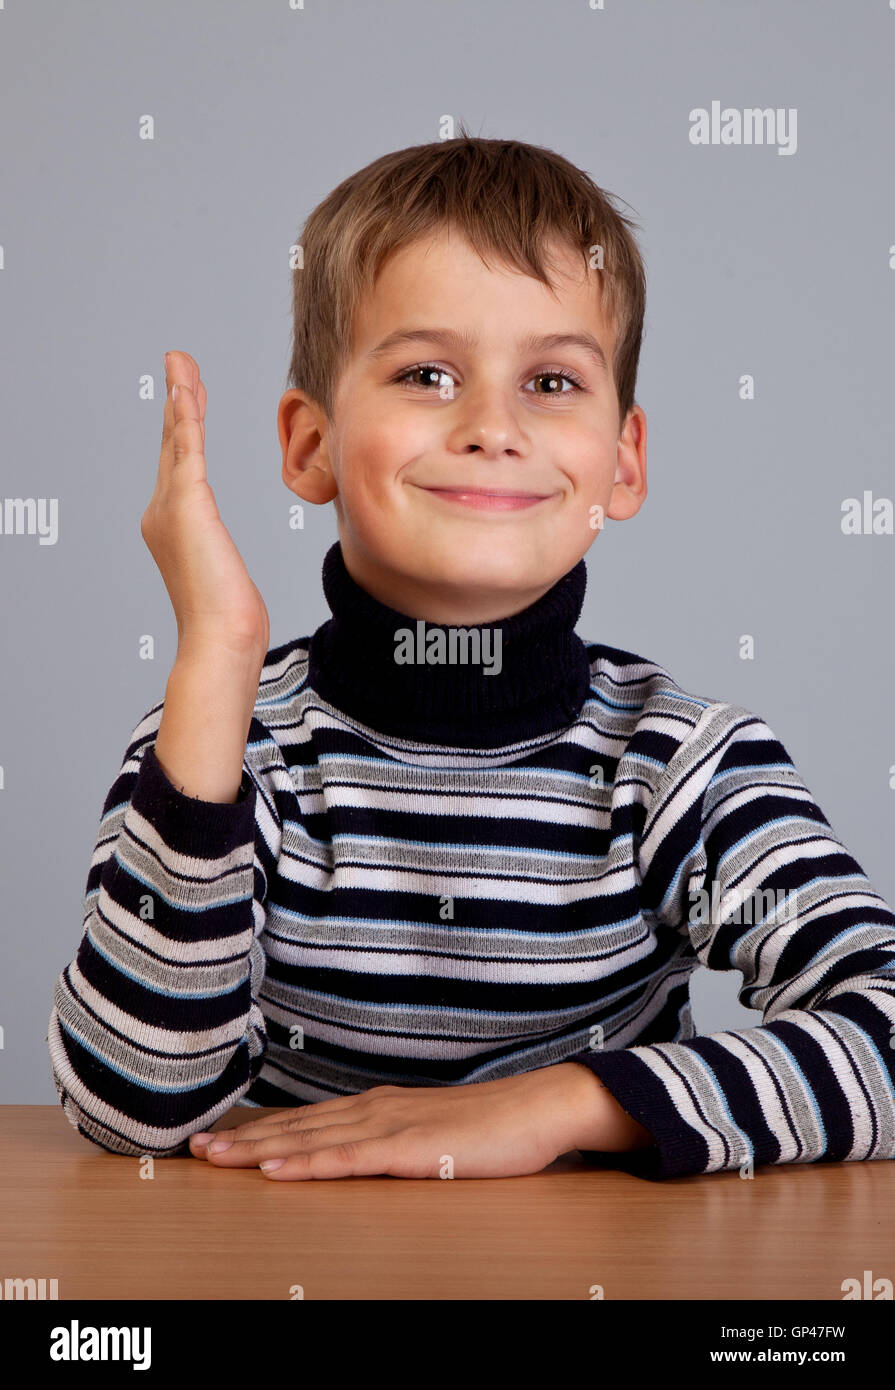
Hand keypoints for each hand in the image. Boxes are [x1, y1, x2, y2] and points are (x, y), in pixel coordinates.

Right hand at [141, 350, 269, 660]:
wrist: (219, 638)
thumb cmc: (228, 620)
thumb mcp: (227, 580)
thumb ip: (224, 561)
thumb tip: (232, 575)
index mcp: (173, 527)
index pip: (181, 465)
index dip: (185, 428)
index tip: (192, 399)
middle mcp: (163, 513)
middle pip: (173, 444)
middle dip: (178, 401)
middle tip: (180, 365)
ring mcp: (170, 507)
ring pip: (176, 438)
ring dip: (180, 396)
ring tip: (180, 362)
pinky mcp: (187, 503)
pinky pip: (187, 447)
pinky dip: (187, 414)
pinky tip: (187, 389)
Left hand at [188, 1065, 608, 1180]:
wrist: (539, 1108)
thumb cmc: (492, 1126)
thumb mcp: (431, 1134)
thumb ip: (395, 1140)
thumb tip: (364, 1153)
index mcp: (378, 1106)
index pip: (306, 1120)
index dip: (259, 1130)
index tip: (218, 1138)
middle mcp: (374, 1109)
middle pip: (296, 1126)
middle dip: (242, 1140)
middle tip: (194, 1149)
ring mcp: (389, 1126)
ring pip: (309, 1139)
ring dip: (258, 1150)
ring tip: (215, 1158)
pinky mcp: (408, 1148)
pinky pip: (347, 1159)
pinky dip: (306, 1163)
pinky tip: (275, 1170)